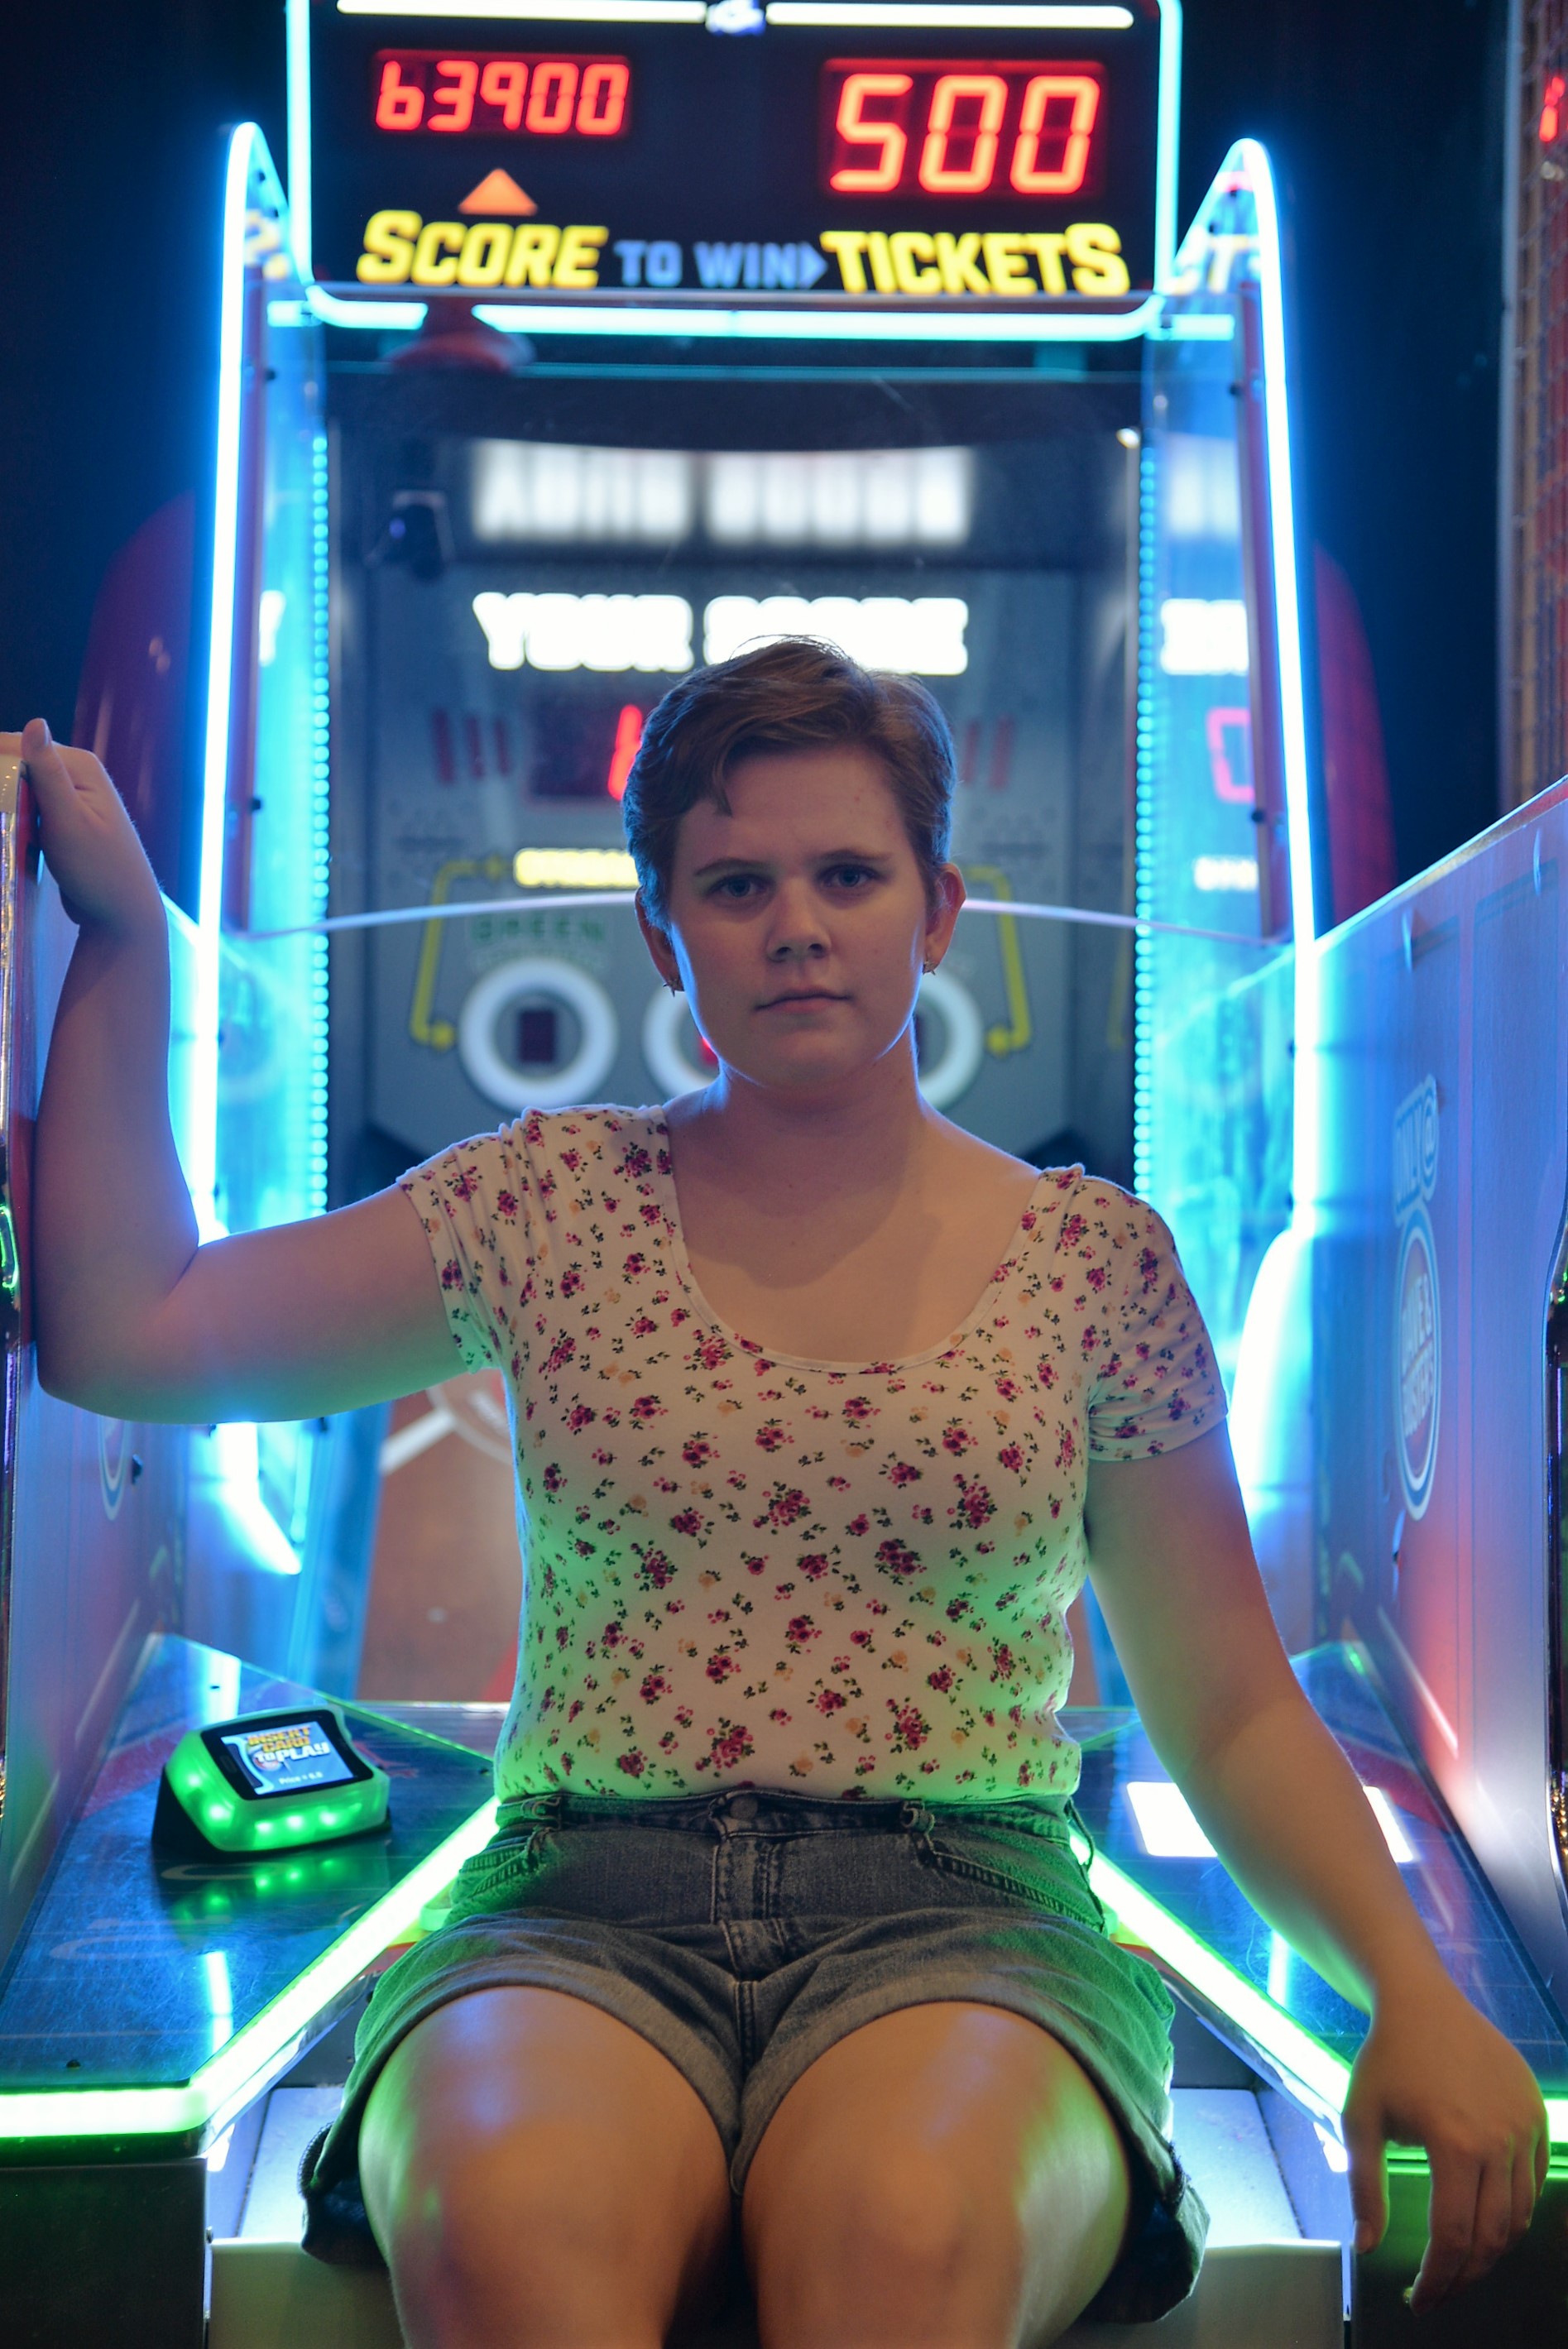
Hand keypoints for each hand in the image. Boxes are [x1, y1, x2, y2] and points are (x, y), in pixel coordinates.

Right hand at [1, 719, 162, 936]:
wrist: (122, 914)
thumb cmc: (98, 870)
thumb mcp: (68, 819)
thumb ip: (48, 772)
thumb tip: (35, 720)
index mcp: (80, 765)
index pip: (18, 747)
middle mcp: (78, 774)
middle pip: (18, 764)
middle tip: (1, 817)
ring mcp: (71, 797)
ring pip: (20, 787)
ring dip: (4, 800)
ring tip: (5, 822)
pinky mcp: (63, 819)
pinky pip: (28, 808)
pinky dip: (13, 816)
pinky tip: (8, 827)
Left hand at [1342, 1976, 1547, 2312]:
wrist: (1423, 2001)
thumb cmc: (1386, 2059)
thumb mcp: (1361, 2119)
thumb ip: (1364, 2187)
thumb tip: (1366, 2247)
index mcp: (1455, 2143)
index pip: (1455, 2236)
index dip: (1439, 2278)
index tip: (1420, 2299)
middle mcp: (1500, 2139)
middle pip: (1494, 2235)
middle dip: (1467, 2274)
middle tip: (1442, 2290)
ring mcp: (1524, 2125)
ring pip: (1520, 2213)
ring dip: (1493, 2248)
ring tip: (1461, 2260)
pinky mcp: (1536, 2114)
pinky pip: (1535, 2181)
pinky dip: (1515, 2210)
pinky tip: (1486, 2218)